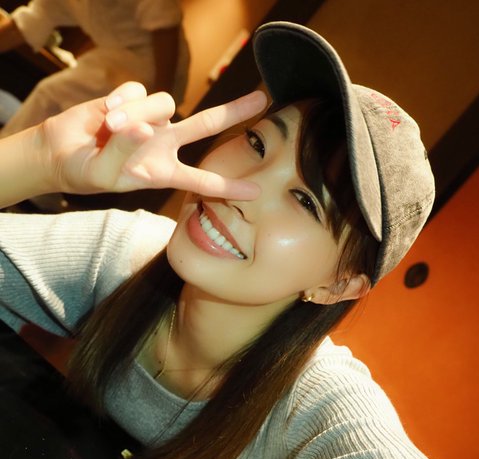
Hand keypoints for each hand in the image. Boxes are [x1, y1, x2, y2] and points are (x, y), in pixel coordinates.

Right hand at [41, 81, 266, 199]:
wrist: (60, 151)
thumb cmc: (86, 172)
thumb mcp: (104, 174)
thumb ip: (124, 152)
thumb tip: (143, 127)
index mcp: (163, 172)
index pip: (202, 179)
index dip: (229, 187)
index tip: (257, 192)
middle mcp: (164, 144)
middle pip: (207, 124)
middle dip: (235, 111)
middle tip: (263, 100)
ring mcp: (151, 119)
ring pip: (163, 104)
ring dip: (136, 114)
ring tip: (109, 127)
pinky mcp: (134, 98)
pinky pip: (138, 91)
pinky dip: (121, 100)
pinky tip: (105, 113)